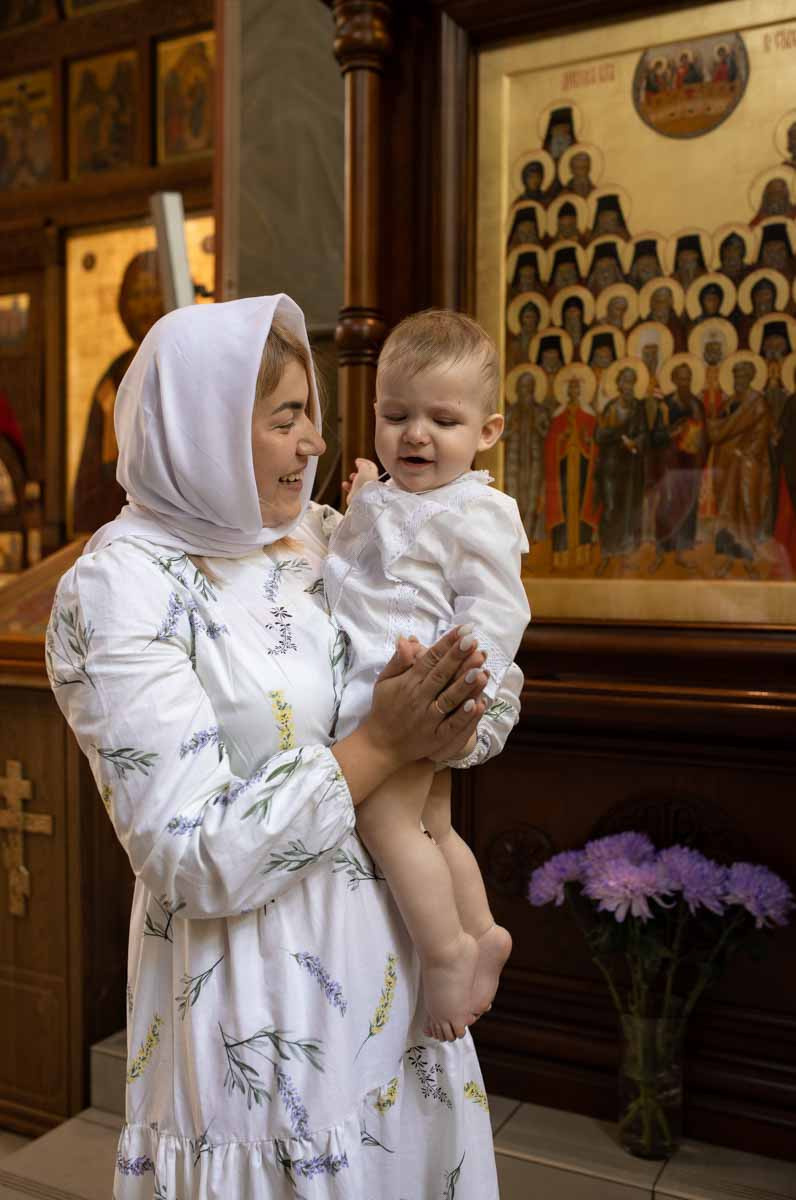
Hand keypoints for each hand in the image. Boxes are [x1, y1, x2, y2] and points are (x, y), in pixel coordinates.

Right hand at [341, 457, 379, 506]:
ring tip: (351, 477)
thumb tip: (359, 461)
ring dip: (353, 478)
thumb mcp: (364, 469)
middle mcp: (369, 483)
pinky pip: (351, 489)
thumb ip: (362, 464)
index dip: (364, 462)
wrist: (362, 500)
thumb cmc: (365, 485)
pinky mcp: (357, 496)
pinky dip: (347, 486)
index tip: (358, 460)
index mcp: (374, 476)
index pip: (371, 467)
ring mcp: (363, 490)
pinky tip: (345, 484)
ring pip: (358, 482)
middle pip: (365, 475)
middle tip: (355, 470)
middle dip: (359, 471)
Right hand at [364, 626, 488, 766]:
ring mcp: (428, 719)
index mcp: (409, 682)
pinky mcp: (436, 738)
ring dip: (464, 683)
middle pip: (441, 675)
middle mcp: (419, 699)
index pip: (430, 659)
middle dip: (458, 657)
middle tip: (474, 640)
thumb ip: (398, 661)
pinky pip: (451, 726)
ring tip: (479, 666)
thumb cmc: (385, 708)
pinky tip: (477, 703)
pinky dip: (463, 716)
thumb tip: (406, 638)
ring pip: (449, 699)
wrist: (381, 744)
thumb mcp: (384, 681)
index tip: (464, 630)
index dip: (447, 644)